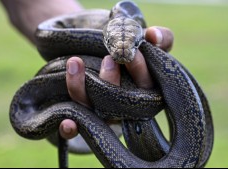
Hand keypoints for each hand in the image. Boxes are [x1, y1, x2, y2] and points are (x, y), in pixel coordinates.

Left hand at [59, 26, 173, 138]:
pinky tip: (67, 122)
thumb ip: (160, 36)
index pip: (147, 85)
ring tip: (75, 62)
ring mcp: (105, 114)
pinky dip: (72, 128)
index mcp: (145, 90)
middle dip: (112, 80)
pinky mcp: (85, 118)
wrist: (102, 48)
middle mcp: (126, 106)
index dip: (140, 70)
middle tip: (108, 57)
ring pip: (95, 109)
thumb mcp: (146, 40)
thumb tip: (153, 35)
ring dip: (82, 89)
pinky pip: (78, 128)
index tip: (131, 52)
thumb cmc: (127, 46)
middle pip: (120, 102)